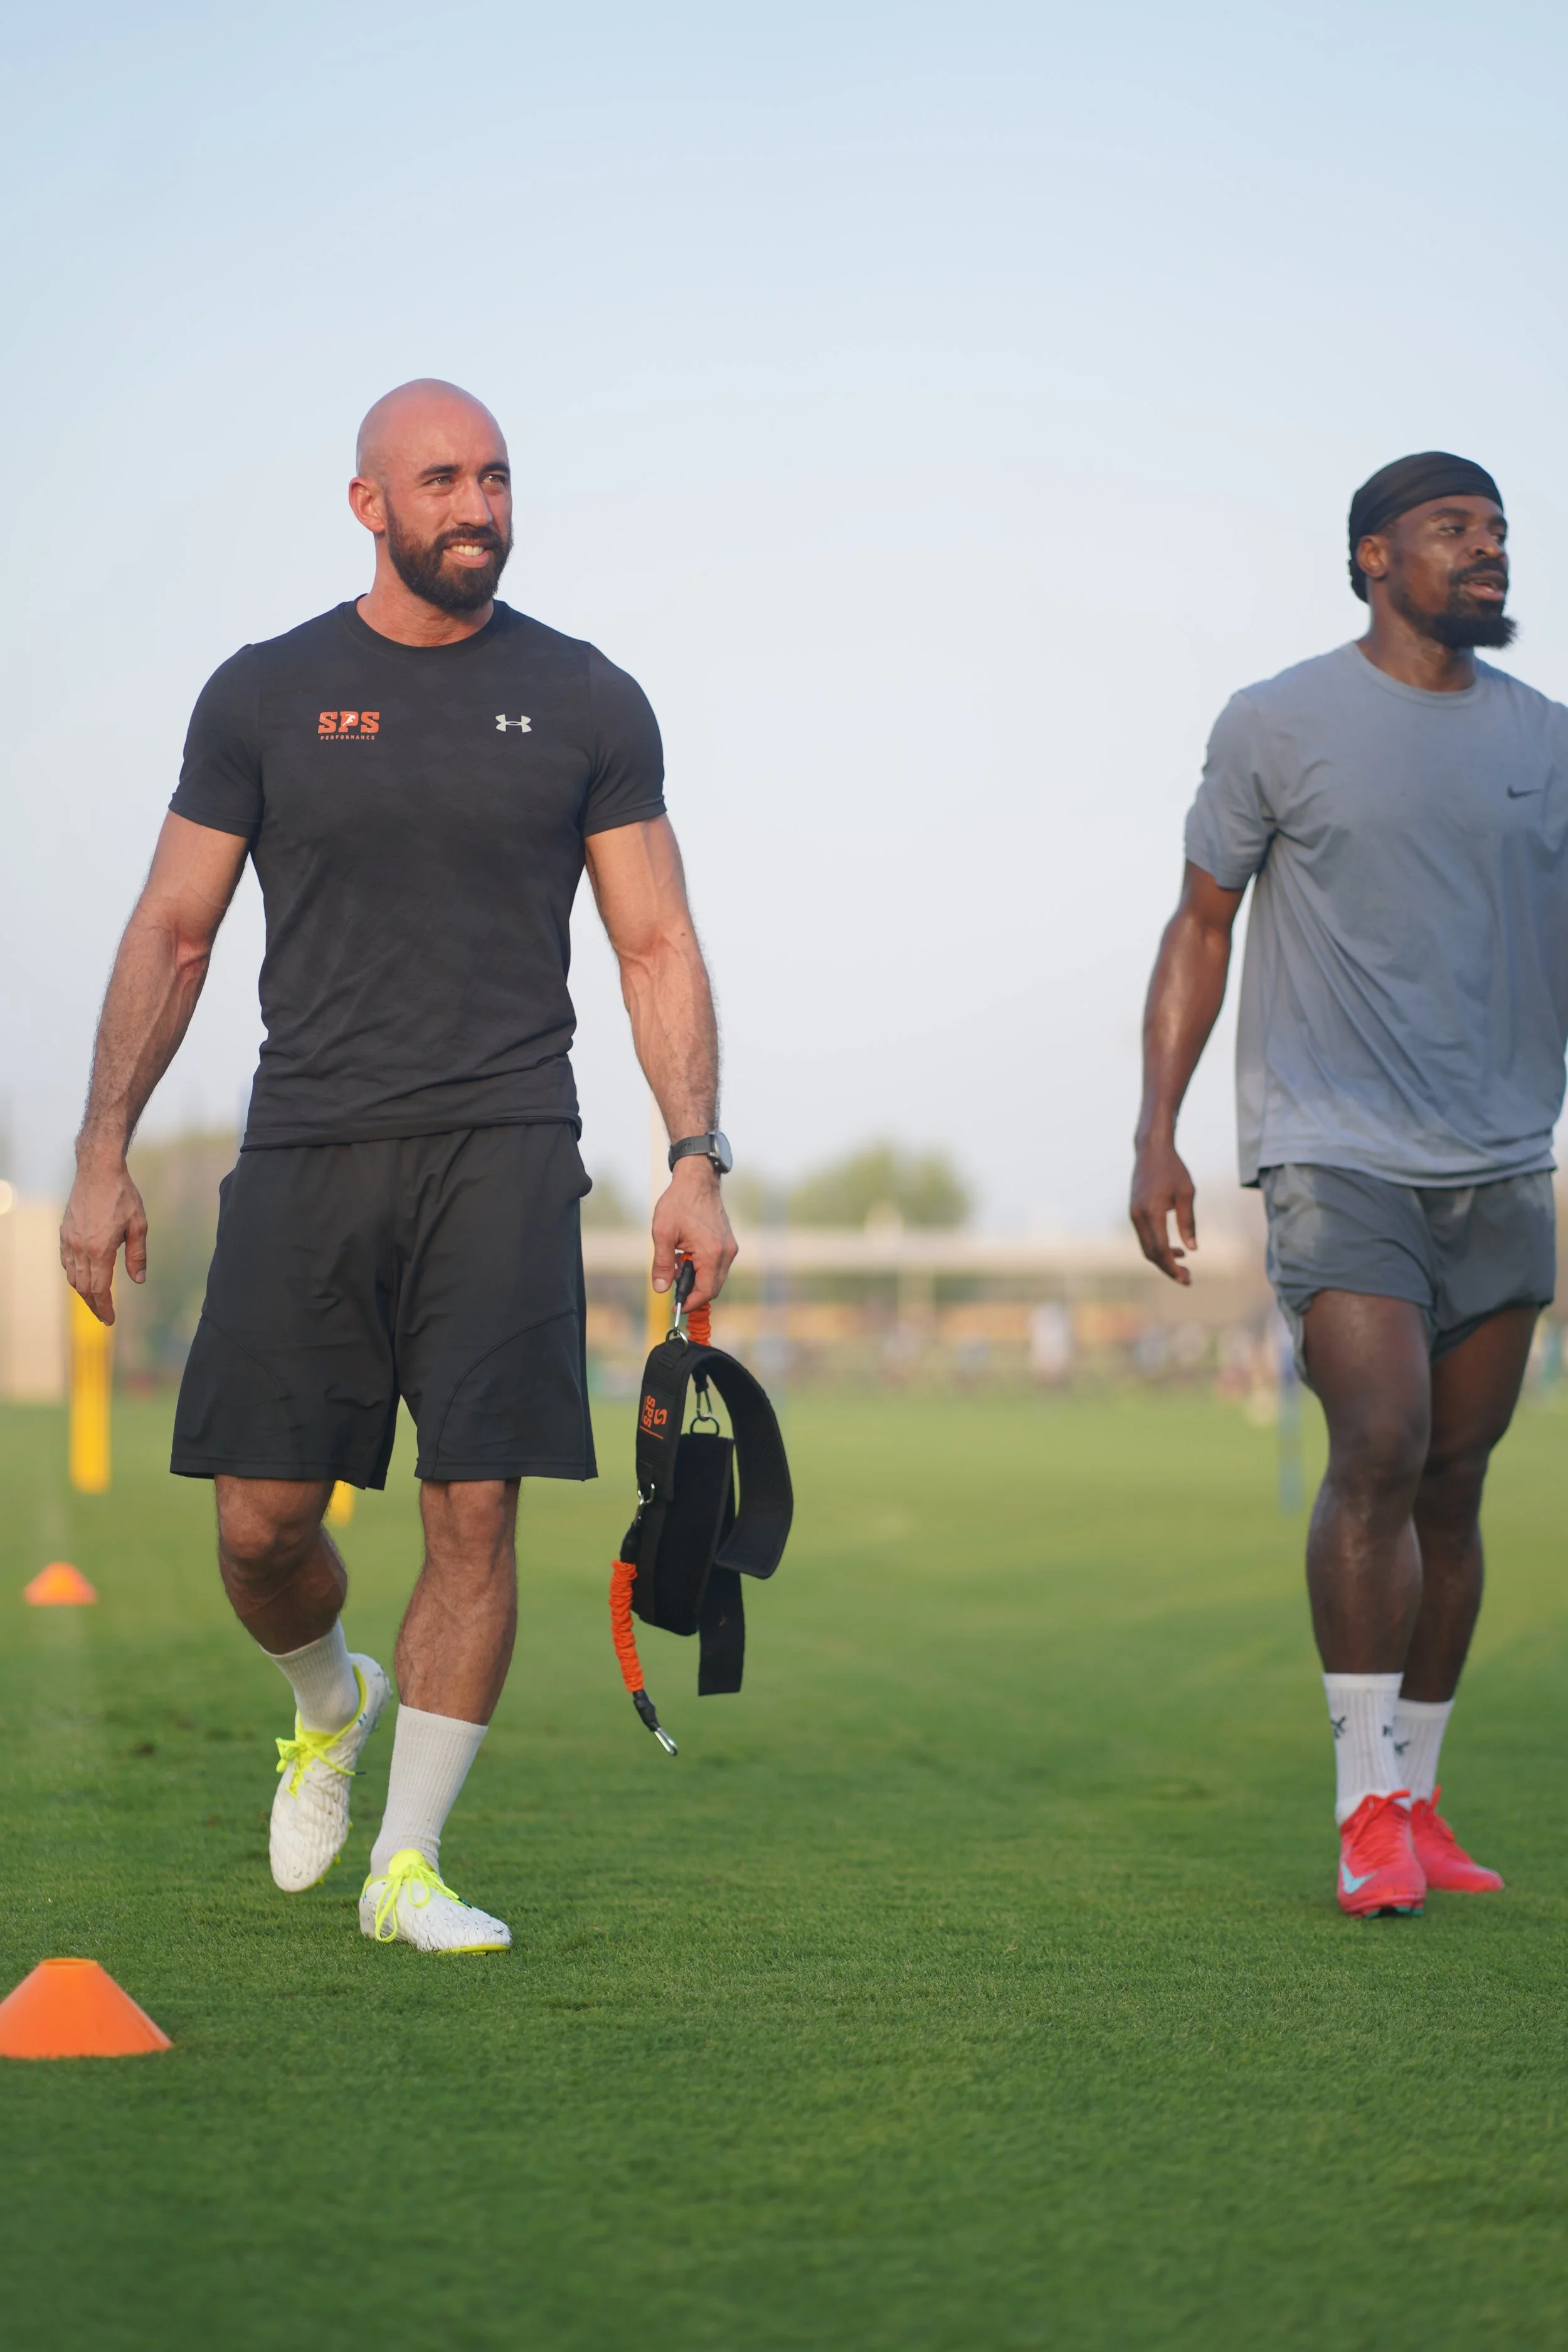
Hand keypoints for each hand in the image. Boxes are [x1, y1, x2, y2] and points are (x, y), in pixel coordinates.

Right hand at [60, 1159, 147, 1324]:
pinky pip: (66, 1261)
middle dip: (94, 1304)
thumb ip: (137, 1255)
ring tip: (96, 1299)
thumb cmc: (123, 1196)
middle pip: (83, 1287)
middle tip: (104, 1315)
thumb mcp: (138, 1225)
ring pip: (72, 1276)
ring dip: (83, 1291)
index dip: (104, 1308)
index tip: (110, 1320)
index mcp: (100, 1249)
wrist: (98, 1170)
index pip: (99, 1289)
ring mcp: (69, 1239)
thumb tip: (139, 1280)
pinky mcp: (64, 1231)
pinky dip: (74, 1274)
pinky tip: (83, 1276)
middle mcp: (80, 1248)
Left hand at [651, 1158, 736, 1309]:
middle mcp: (726, 1253)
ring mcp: (729, 1247)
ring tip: (676, 1264)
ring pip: (715, 1277)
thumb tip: (661, 1289)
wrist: (697, 1180)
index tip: (675, 1307)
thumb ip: (662, 1264)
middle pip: (712, 1287)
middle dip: (692, 1292)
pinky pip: (717, 1265)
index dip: (690, 1303)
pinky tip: (685, 1255)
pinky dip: (702, 1267)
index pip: (705, 1291)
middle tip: (672, 1287)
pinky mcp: (728, 1242)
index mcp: (711, 1253)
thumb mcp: (663, 1233)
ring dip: (696, 1278)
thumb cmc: (679, 1202)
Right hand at [1130, 1134, 1196, 1284]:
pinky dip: (1157, 1247)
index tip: (1187, 1279)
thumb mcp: (1187, 1193)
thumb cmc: (1172, 1169)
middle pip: (1150, 1253)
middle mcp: (1138, 1216)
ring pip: (1146, 1247)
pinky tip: (1173, 1248)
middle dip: (1168, 1268)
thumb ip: (1188, 1222)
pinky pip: (1144, 1237)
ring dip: (1163, 1258)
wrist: (1151, 1150)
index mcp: (1151, 1212)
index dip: (1173, 1267)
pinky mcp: (1134, 1212)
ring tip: (1183, 1262)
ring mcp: (1133, 1214)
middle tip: (1187, 1278)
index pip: (1160, 1249)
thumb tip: (1192, 1250)